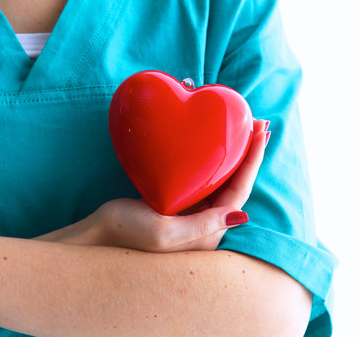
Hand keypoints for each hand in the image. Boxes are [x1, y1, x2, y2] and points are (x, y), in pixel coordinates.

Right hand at [56, 119, 269, 251]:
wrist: (99, 235)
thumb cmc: (127, 233)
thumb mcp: (165, 233)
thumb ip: (203, 225)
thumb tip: (241, 216)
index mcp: (207, 234)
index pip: (238, 193)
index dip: (252, 162)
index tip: (260, 133)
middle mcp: (206, 225)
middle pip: (236, 185)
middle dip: (249, 155)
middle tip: (260, 125)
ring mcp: (194, 216)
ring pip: (222, 180)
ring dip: (235, 156)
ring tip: (246, 131)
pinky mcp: (180, 206)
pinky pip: (205, 180)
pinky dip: (215, 161)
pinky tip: (217, 147)